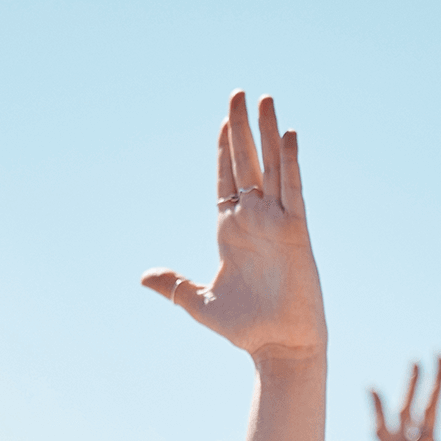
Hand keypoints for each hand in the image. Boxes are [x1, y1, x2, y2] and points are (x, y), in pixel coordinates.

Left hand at [142, 92, 325, 363]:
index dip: (224, 151)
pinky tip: (287, 135)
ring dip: (268, 133)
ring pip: (272, 168)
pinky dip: (291, 163)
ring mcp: (277, 224)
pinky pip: (293, 190)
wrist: (278, 346)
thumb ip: (175, 286)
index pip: (227, 180)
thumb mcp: (200, 303)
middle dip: (242, 130)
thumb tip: (143, 277)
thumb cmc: (245, 328)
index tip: (223, 122)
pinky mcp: (296, 233)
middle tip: (239, 93)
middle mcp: (255, 221)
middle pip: (247, 164)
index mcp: (231, 232)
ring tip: (266, 98)